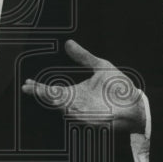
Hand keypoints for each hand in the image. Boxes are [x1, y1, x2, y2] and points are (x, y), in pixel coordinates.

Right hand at [22, 40, 145, 133]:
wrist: (135, 104)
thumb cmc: (120, 88)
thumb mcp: (100, 66)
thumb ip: (83, 56)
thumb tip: (69, 43)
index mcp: (76, 92)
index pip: (53, 90)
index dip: (40, 87)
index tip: (27, 82)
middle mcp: (75, 103)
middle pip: (52, 99)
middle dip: (39, 93)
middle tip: (27, 87)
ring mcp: (81, 112)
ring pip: (60, 106)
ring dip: (49, 99)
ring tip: (38, 90)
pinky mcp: (89, 118)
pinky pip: (74, 113)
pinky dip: (65, 107)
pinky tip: (56, 100)